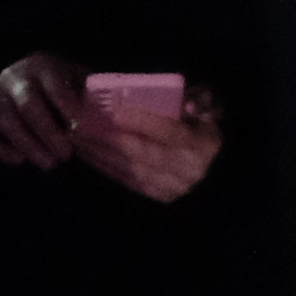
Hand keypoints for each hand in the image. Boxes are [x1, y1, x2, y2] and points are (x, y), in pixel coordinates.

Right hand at [0, 52, 86, 169]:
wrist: (22, 75)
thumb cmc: (59, 83)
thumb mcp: (75, 79)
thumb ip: (86, 96)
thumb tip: (101, 119)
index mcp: (43, 66)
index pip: (54, 85)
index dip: (67, 106)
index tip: (81, 127)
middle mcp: (14, 77)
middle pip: (28, 104)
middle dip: (47, 132)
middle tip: (65, 155)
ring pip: (5, 120)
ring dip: (27, 144)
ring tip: (48, 164)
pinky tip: (19, 161)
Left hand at [71, 79, 224, 203]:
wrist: (217, 168)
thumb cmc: (209, 127)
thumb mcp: (213, 107)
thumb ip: (201, 99)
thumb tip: (187, 105)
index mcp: (201, 143)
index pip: (169, 133)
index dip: (142, 122)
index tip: (115, 111)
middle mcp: (185, 168)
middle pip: (143, 154)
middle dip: (110, 139)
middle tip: (83, 124)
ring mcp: (170, 186)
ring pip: (130, 170)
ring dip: (101, 154)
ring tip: (78, 138)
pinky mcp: (157, 196)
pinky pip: (127, 182)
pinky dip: (106, 168)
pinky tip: (89, 156)